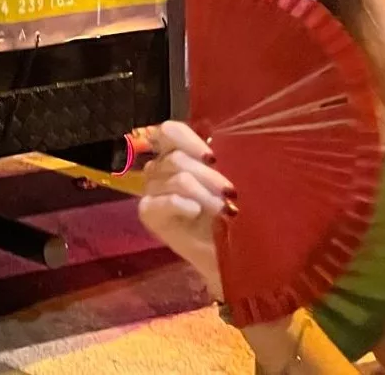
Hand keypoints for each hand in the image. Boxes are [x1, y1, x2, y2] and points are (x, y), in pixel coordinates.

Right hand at [136, 121, 238, 298]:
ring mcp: (152, 192)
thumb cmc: (236, 213)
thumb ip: (216, 160)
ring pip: (176, 179)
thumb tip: (216, 142)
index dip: (187, 138)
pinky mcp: (149, 213)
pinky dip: (182, 204)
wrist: (234, 254)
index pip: (168, 132)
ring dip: (203, 193)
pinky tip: (196, 213)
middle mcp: (161, 170)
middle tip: (231, 193)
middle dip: (208, 175)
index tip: (212, 157)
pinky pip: (163, 200)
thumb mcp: (230, 180)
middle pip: (176, 158)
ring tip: (223, 209)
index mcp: (179, 154)